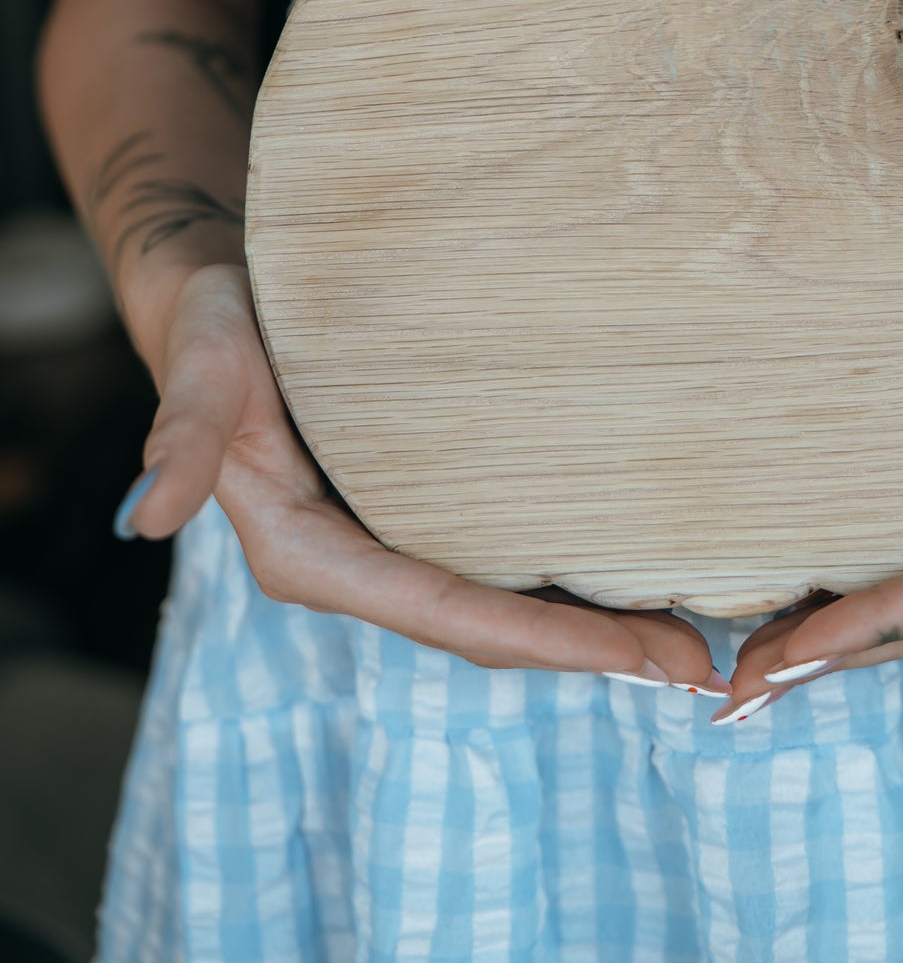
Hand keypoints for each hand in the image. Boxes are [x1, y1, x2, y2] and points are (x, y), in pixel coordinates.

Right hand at [118, 264, 723, 689]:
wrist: (221, 295)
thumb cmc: (217, 322)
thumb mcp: (205, 366)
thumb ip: (185, 436)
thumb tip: (142, 521)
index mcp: (310, 557)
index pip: (452, 616)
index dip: (550, 643)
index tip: (640, 661)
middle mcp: (357, 567)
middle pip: (490, 632)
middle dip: (594, 655)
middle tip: (700, 666)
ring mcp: (389, 547)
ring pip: (502, 608)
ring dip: (593, 631)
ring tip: (689, 638)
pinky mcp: (414, 513)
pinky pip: (499, 565)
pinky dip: (567, 584)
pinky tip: (631, 578)